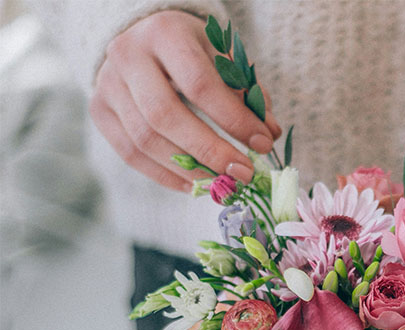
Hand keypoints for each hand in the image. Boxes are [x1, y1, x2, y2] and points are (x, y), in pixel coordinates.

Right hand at [89, 10, 281, 191]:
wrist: (145, 38)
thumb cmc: (195, 51)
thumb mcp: (224, 58)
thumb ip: (248, 93)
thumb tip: (269, 134)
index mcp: (165, 34)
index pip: (200, 84)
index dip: (233, 119)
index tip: (262, 143)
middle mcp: (128, 56)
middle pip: (165, 116)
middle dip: (210, 152)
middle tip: (243, 174)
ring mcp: (107, 84)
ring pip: (145, 140)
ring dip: (189, 170)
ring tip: (223, 185)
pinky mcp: (99, 111)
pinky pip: (130, 154)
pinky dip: (165, 175)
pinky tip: (195, 184)